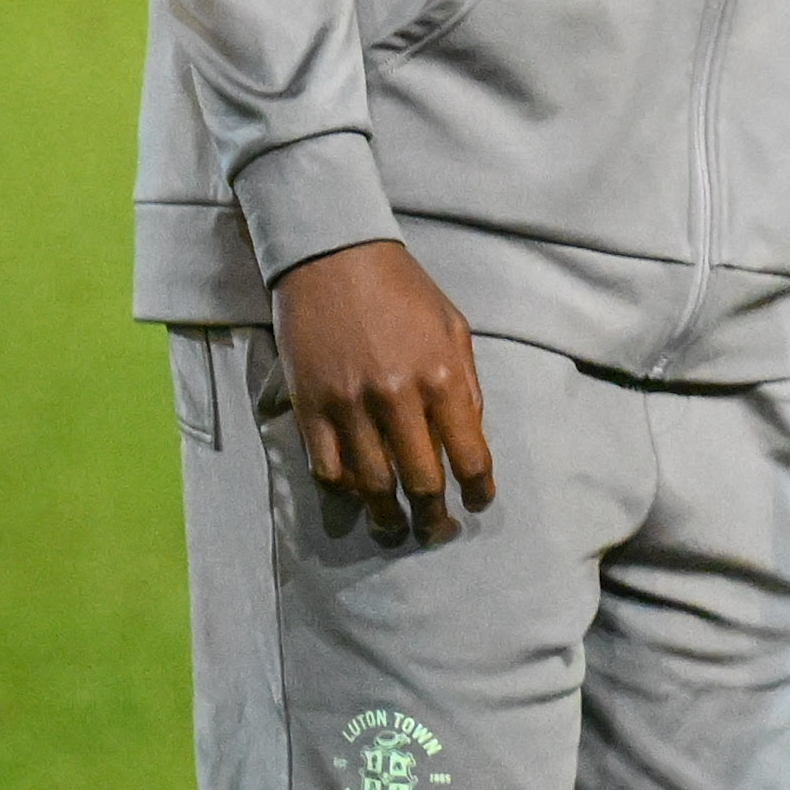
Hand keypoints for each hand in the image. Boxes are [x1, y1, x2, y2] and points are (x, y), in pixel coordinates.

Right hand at [271, 239, 494, 544]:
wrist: (333, 259)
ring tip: (396, 525)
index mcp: (442, 378)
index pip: (469, 455)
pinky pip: (327, 468)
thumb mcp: (454, 329)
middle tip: (438, 530)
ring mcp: (349, 406)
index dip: (478, 489)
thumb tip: (468, 437)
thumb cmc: (404, 291)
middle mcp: (397, 398)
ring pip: (372, 484)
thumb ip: (466, 386)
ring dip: (387, 514)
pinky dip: (344, 489)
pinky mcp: (310, 408)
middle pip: (421, 481)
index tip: (479, 503)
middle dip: (434, 515)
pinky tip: (358, 495)